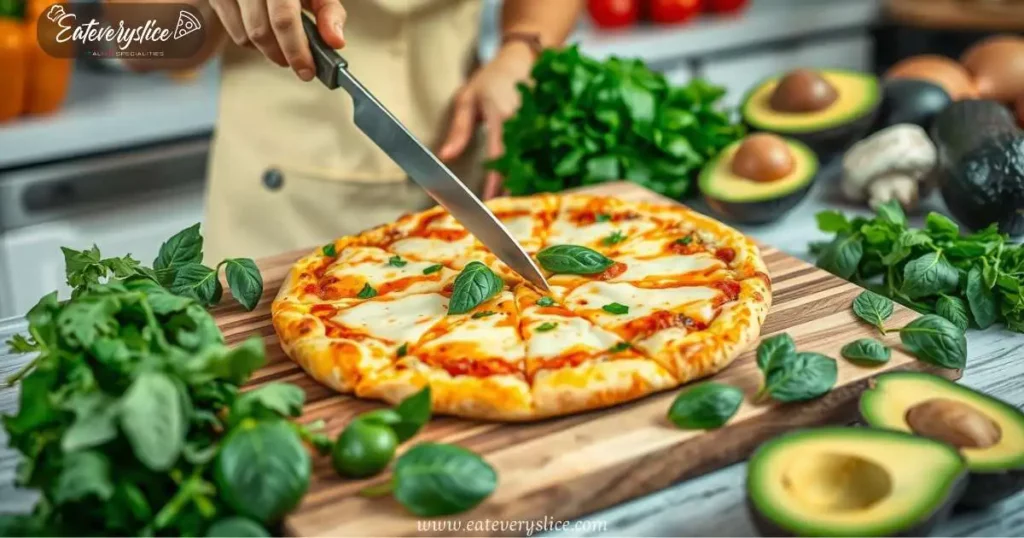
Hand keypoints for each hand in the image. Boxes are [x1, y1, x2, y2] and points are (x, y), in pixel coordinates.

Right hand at [210, 0, 345, 80]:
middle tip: (298, 63)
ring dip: (269, 50)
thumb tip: (335, 42)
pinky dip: (254, 43)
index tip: (307, 70)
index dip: (296, 49)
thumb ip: (329, 13)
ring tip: (284, 44)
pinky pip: (236, 35)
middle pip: (261, 32)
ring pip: (247, 37)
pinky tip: (266, 33)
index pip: (283, 19)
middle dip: (283, 55)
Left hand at [438, 43, 534, 199]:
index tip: (489, 200)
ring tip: (518, 201)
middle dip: (513, 187)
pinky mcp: (549, 123)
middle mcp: (524, 120)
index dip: (494, 180)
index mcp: (501, 115)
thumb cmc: (491, 79)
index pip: (499, 154)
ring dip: (527, 181)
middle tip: (504, 209)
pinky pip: (543, 151)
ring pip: (535, 159)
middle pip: (521, 162)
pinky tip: (531, 183)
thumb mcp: (467, 99)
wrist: (522, 58)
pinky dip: (537, 168)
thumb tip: (445, 156)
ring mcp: (540, 122)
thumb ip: (458, 129)